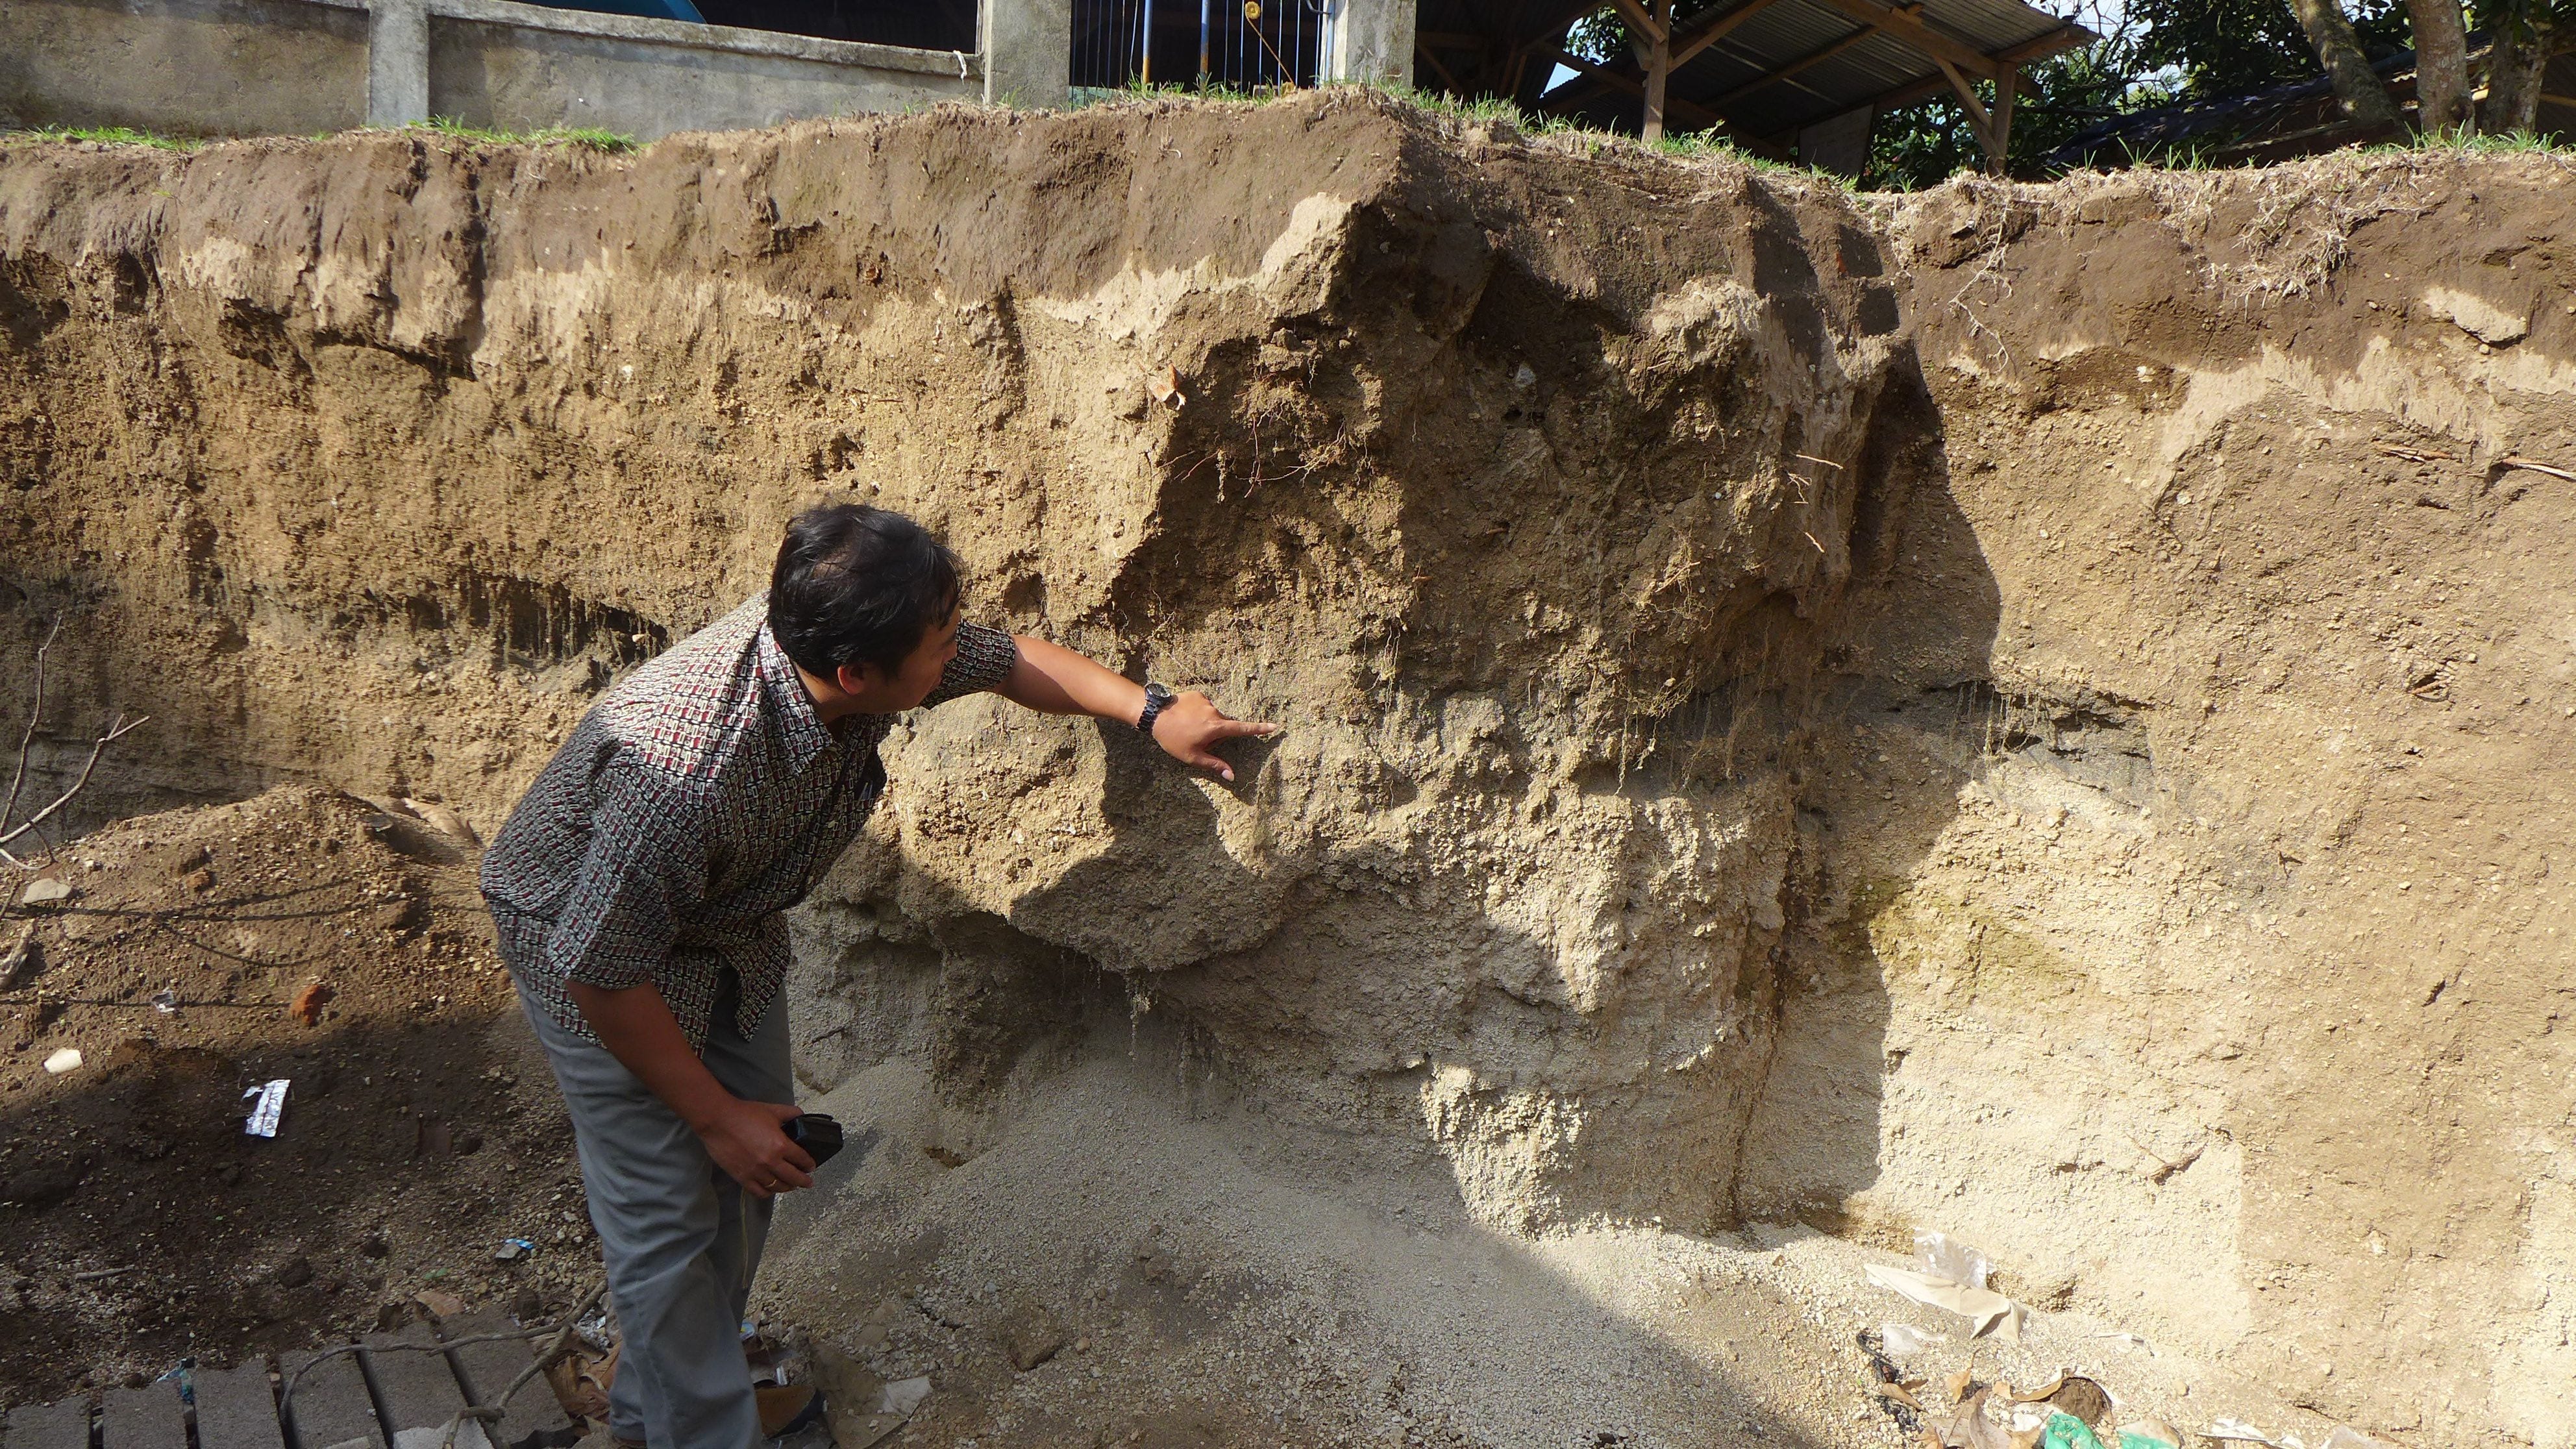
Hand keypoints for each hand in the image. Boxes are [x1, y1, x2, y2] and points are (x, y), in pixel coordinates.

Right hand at [693, 1096, 814, 1198]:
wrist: (718, 1121)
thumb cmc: (745, 1114)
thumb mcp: (772, 1110)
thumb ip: (790, 1113)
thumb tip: (801, 1115)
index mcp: (781, 1145)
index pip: (802, 1160)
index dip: (809, 1164)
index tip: (811, 1167)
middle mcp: (770, 1162)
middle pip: (793, 1178)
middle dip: (804, 1181)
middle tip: (807, 1182)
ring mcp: (756, 1172)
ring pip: (777, 1187)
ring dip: (787, 1188)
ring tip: (790, 1186)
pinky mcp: (742, 1177)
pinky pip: (758, 1191)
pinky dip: (767, 1192)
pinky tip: (770, 1189)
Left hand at [1149, 691, 1278, 781]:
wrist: (1154, 714)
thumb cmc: (1173, 739)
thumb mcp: (1192, 756)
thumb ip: (1214, 765)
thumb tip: (1232, 777)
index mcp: (1216, 728)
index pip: (1243, 729)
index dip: (1259, 729)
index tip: (1274, 727)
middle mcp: (1214, 712)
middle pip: (1224, 725)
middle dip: (1216, 733)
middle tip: (1196, 738)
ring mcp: (1206, 701)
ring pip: (1213, 715)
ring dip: (1205, 722)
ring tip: (1187, 727)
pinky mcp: (1198, 694)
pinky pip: (1204, 705)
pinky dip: (1198, 712)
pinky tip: (1184, 716)